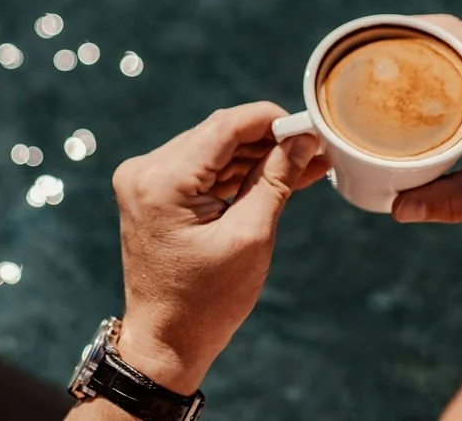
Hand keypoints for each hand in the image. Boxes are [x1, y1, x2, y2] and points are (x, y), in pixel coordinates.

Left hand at [111, 102, 325, 394]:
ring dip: (256, 157)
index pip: (224, 127)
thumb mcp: (250, 236)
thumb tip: (301, 140)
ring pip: (211, 152)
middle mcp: (145, 172)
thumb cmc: (206, 301)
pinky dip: (235, 174)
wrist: (165, 342)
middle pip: (217, 136)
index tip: (309, 124)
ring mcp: (144, 182)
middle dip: (268, 140)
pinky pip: (200, 171)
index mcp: (162, 181)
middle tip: (316, 146)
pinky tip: (276, 174)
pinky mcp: (153, 194)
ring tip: (306, 162)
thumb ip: (275, 180)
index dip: (271, 120)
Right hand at [392, 15, 461, 292]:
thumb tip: (397, 209)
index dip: (405, 29)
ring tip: (370, 76)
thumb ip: (451, 199)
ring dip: (414, 63)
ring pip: (449, 58)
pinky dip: (428, 84)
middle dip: (401, 44)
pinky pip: (457, 79)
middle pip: (444, 38)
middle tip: (357, 60)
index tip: (366, 39)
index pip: (450, 31)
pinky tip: (401, 102)